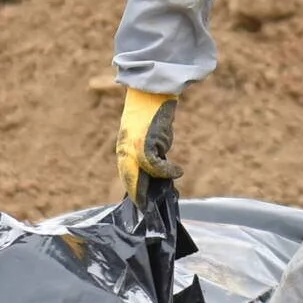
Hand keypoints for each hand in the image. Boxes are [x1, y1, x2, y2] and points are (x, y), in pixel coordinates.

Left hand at [116, 87, 183, 203]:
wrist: (151, 93)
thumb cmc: (151, 114)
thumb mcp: (148, 137)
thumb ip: (149, 154)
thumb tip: (159, 172)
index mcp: (124, 150)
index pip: (128, 177)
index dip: (135, 192)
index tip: (141, 204)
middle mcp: (126, 151)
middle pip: (131, 180)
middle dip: (140, 195)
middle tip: (147, 209)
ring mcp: (135, 148)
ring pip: (143, 175)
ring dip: (155, 185)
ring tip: (166, 189)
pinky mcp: (145, 144)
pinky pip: (156, 165)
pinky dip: (168, 170)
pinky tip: (178, 171)